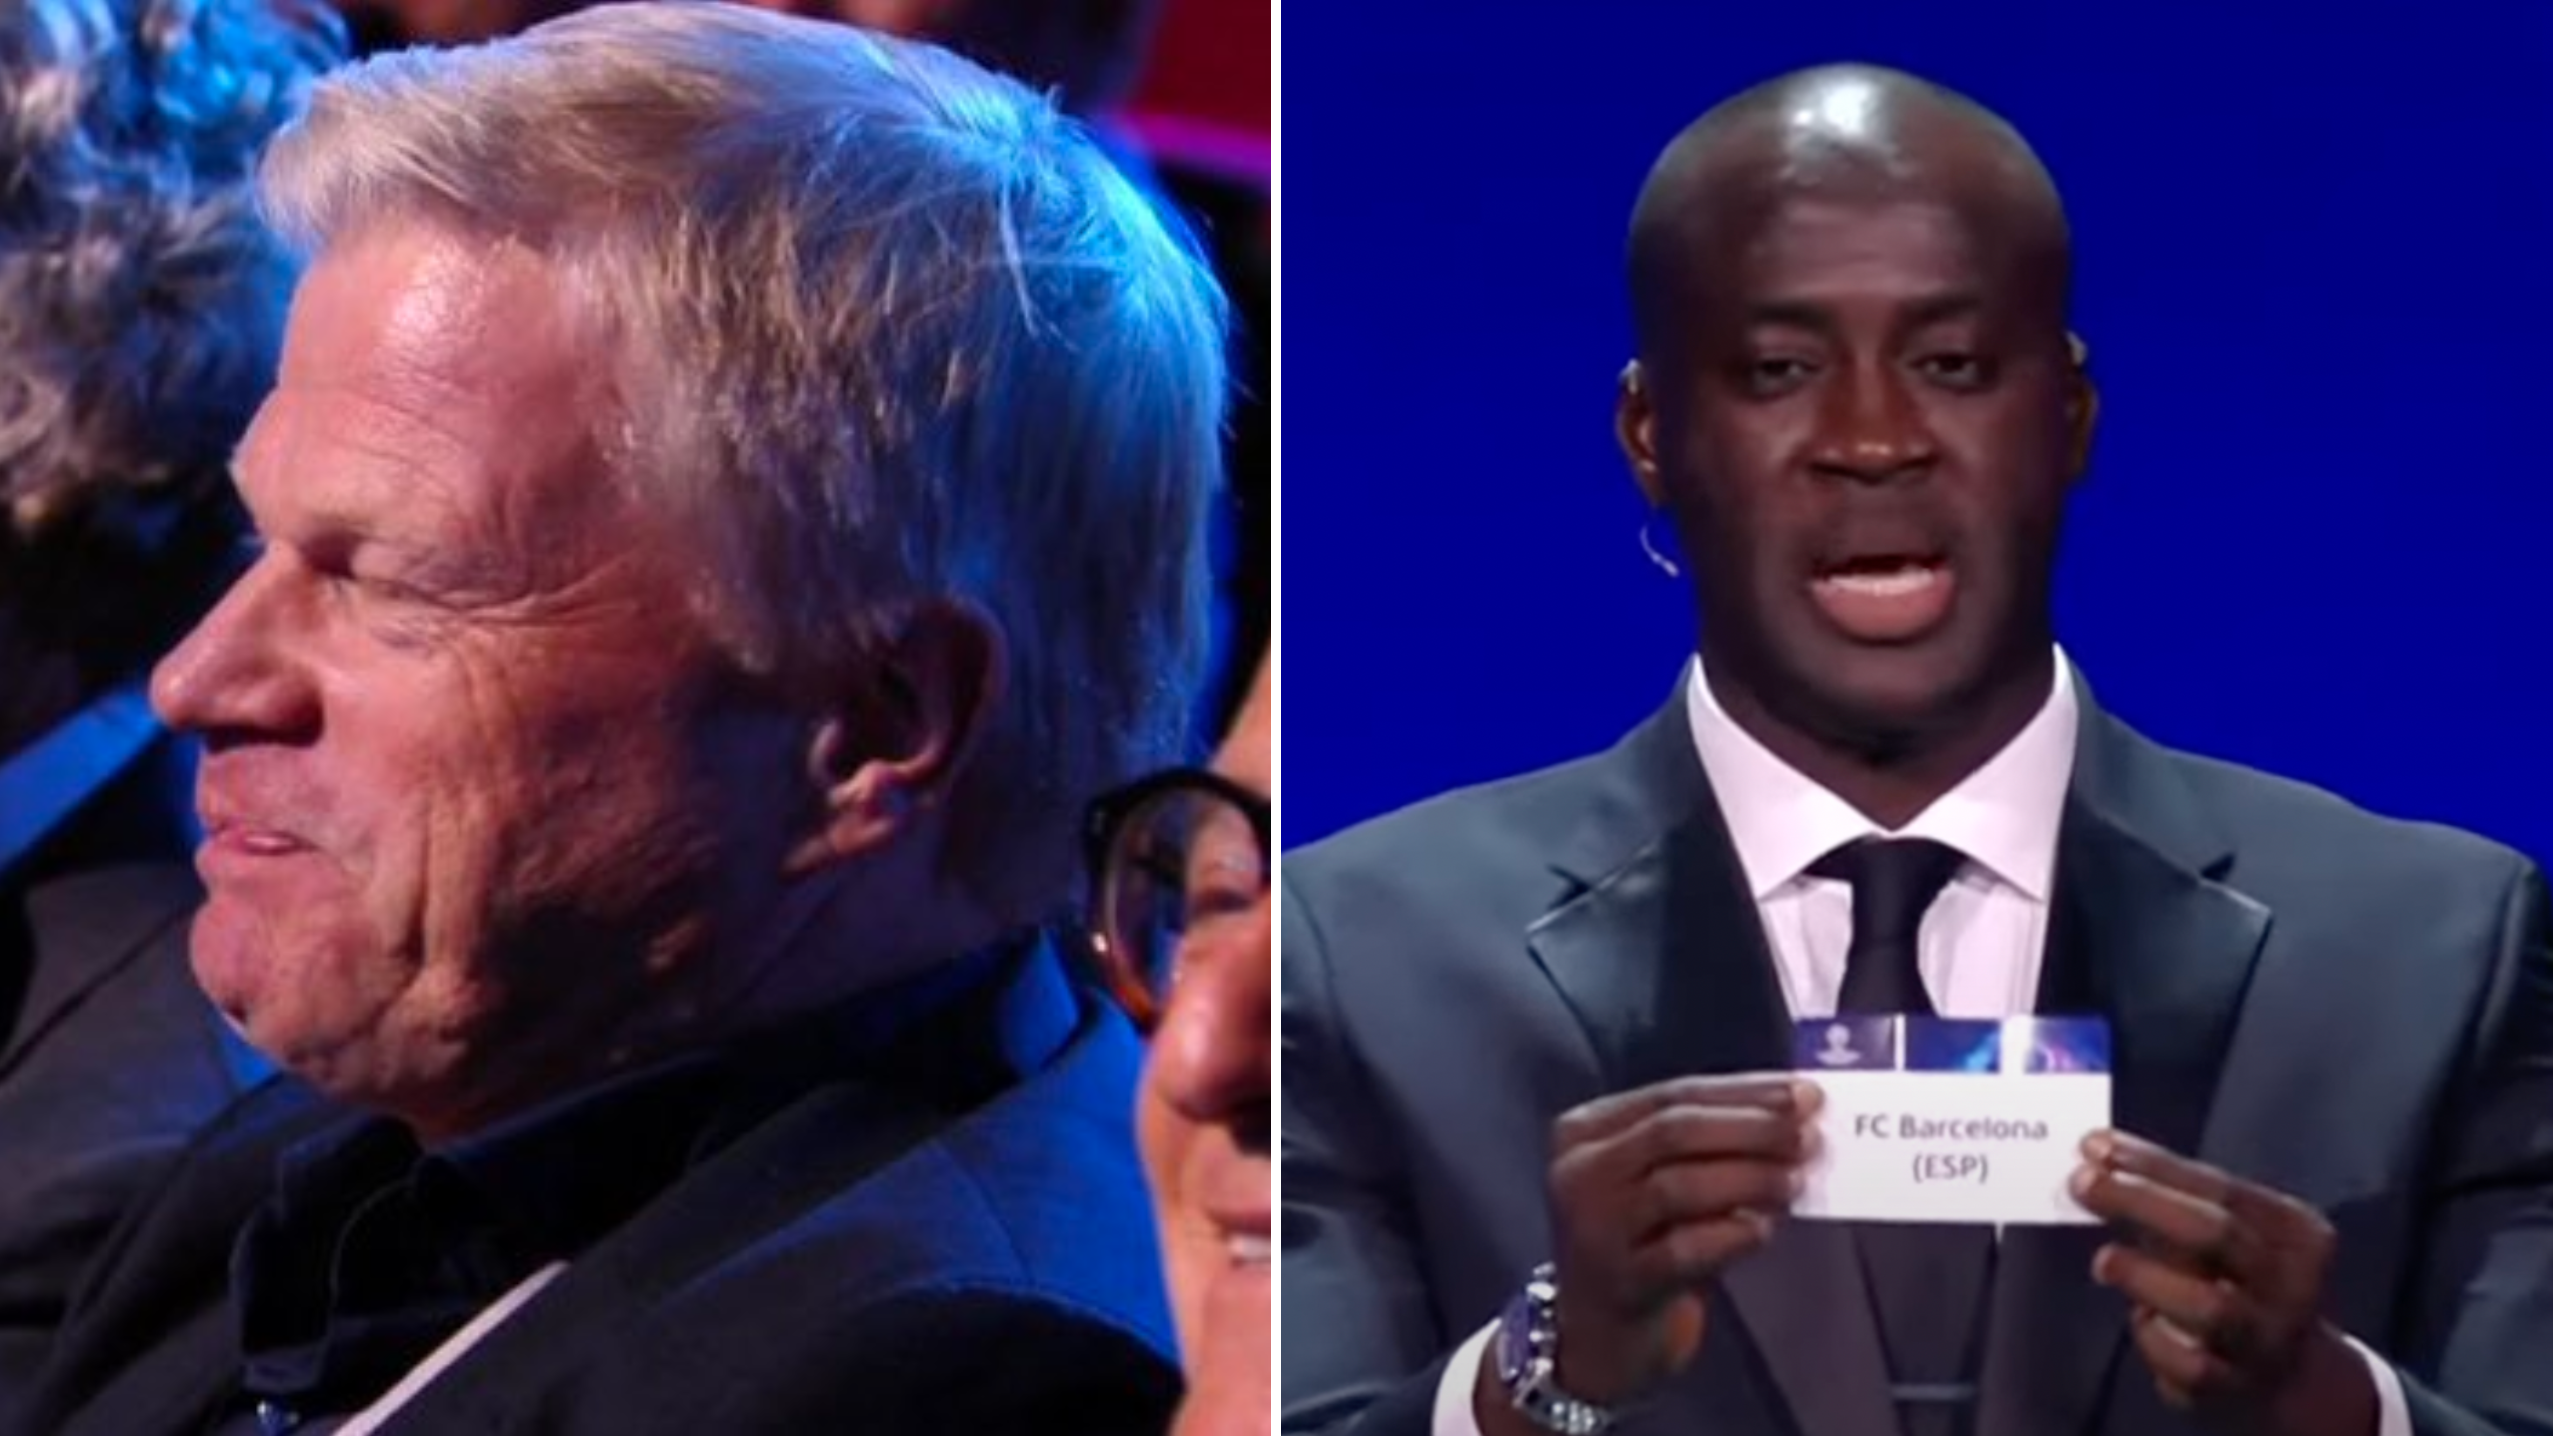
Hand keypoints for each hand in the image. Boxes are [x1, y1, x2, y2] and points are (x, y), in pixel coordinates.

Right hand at [1531, 1075, 1818, 1405]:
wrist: (1600, 1333)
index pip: (1673, 1094)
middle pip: (1673, 1131)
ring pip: (1677, 1186)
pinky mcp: (1619, 1282)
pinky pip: (1683, 1251)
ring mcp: (1594, 1228)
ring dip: (1748, 1178)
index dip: (1743, 1092)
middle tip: (1810, 1135)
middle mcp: (1579, 1171)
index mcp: (1586, 1130)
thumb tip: (1795, 1114)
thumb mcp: (1658, 1179)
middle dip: (1751, 1128)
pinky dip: (1731, 1235)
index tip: (1806, 1094)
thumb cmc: (1644, 1240)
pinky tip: (1764, 1229)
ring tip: (1797, 1180)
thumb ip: (1708, 1144)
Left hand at [2070, 1130, 2376, 1435]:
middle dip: (2142, 1202)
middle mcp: (2291, 1284)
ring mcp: (2267, 1339)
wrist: (2294, 1373)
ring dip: (2147, 1275)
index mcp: (2297, 1232)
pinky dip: (2155, 1338)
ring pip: (2210, 1305)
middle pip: (2215, 1234)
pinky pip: (2189, 1363)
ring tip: (2103, 1260)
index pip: (2222, 1188)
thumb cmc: (2241, 1281)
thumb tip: (2097, 1162)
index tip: (2094, 1145)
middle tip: (2082, 1183)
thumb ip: (2175, 1199)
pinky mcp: (2237, 1387)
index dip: (2153, 1164)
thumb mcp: (2231, 1234)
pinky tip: (2140, 1319)